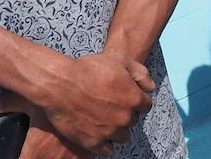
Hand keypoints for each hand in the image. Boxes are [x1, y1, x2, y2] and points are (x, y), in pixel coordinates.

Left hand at [0, 93, 90, 158]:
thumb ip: (2, 106)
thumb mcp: (26, 100)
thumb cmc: (56, 99)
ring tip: (57, 148)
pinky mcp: (92, 153)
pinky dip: (81, 156)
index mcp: (35, 153)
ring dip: (62, 157)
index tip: (23, 153)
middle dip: (42, 156)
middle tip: (43, 148)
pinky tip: (76, 150)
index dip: (19, 158)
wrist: (90, 95)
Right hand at [34, 53, 154, 156]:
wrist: (60, 84)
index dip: (135, 99)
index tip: (125, 97)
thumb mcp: (119, 61)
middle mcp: (125, 118)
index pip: (145, 106)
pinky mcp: (93, 142)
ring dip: (116, 130)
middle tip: (110, 106)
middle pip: (132, 121)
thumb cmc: (89, 69)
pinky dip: (104, 144)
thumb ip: (140, 73)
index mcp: (134, 99)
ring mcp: (109, 132)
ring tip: (104, 120)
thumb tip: (150, 88)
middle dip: (125, 114)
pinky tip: (98, 134)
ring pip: (122, 137)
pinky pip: (107, 151)